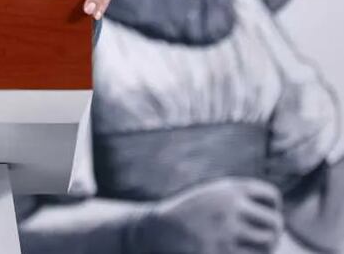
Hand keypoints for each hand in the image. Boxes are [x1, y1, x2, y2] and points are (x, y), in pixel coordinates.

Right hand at [132, 177, 283, 253]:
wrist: (156, 229)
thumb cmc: (191, 213)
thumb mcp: (214, 195)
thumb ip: (242, 199)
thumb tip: (278, 224)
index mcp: (230, 188)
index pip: (271, 196)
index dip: (271, 207)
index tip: (259, 215)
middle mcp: (230, 206)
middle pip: (275, 223)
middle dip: (272, 232)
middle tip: (264, 238)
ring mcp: (226, 231)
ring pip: (267, 244)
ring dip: (264, 248)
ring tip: (252, 247)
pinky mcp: (219, 253)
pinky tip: (236, 250)